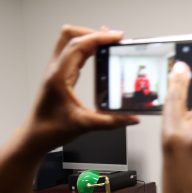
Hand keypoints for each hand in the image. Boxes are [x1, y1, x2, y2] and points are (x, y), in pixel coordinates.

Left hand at [0, 25, 138, 192]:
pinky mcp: (60, 75)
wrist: (35, 136)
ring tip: (109, 43)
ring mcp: (57, 71)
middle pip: (71, 35)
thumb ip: (112, 122)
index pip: (77, 46)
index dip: (98, 38)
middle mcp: (56, 69)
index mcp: (59, 76)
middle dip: (93, 33)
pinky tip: (99, 55)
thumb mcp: (85, 125)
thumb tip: (132, 118)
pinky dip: (87, 49)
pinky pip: (73, 54)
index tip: (115, 37)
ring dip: (90, 39)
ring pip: (71, 42)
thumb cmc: (51, 129)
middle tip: (113, 39)